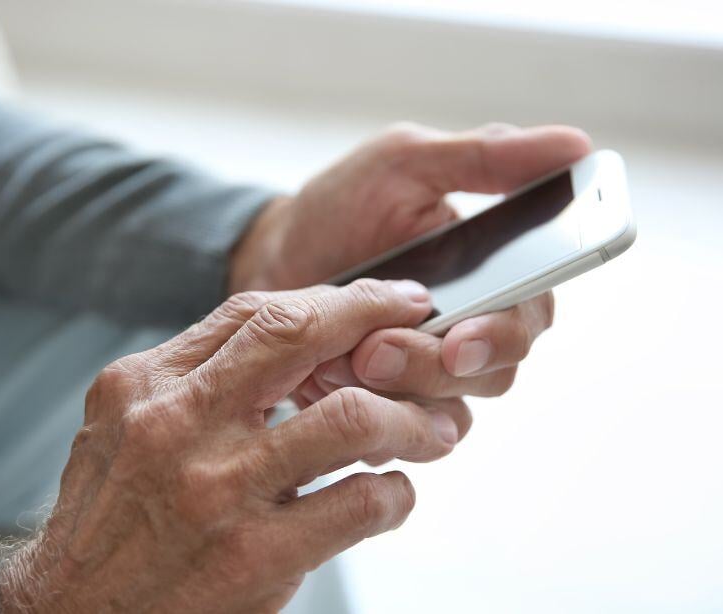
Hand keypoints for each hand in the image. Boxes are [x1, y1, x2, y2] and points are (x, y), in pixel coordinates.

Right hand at [0, 280, 469, 613]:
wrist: (74, 613)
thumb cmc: (112, 513)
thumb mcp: (129, 422)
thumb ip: (201, 375)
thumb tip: (299, 337)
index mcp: (149, 383)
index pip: (258, 311)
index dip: (337, 299)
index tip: (382, 298)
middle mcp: (178, 424)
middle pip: (301, 336)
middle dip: (378, 321)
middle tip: (422, 330)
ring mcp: (216, 489)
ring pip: (349, 418)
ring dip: (410, 419)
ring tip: (433, 428)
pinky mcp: (252, 557)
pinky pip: (359, 505)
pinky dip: (396, 494)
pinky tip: (393, 494)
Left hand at [233, 122, 589, 402]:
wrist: (274, 257)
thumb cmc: (342, 206)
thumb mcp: (405, 164)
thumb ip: (486, 157)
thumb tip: (578, 144)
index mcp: (493, 272)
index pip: (532, 313)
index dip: (506, 333)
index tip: (462, 339)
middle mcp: (472, 327)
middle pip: (494, 372)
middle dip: (434, 366)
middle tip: (376, 349)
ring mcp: (432, 370)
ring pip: (453, 410)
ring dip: (399, 391)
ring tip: (341, 360)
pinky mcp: (395, 402)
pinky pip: (407, 434)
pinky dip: (372, 416)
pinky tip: (328, 381)